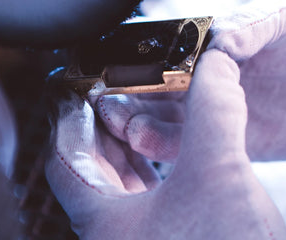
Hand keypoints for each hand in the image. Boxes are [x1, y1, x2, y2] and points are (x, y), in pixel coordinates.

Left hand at [45, 50, 285, 239]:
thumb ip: (213, 110)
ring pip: (118, 193)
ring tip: (144, 121)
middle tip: (116, 98)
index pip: (65, 160)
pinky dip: (152, 177)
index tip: (81, 91)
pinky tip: (173, 163)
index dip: (70, 119)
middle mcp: (115, 238)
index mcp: (104, 222)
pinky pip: (145, 207)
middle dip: (103, 131)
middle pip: (90, 175)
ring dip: (128, 154)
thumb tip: (216, 64)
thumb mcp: (219, 170)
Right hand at [97, 2, 285, 161]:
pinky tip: (148, 141)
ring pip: (165, 119)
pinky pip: (195, 146)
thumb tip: (219, 37)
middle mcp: (207, 78)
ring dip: (138, 121)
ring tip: (122, 123)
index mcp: (213, 45)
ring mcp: (217, 110)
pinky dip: (168, 145)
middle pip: (153, 87)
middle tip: (106, 100)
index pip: (164, 49)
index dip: (137, 57)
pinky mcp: (232, 140)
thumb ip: (253, 23)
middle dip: (127, 94)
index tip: (116, 65)